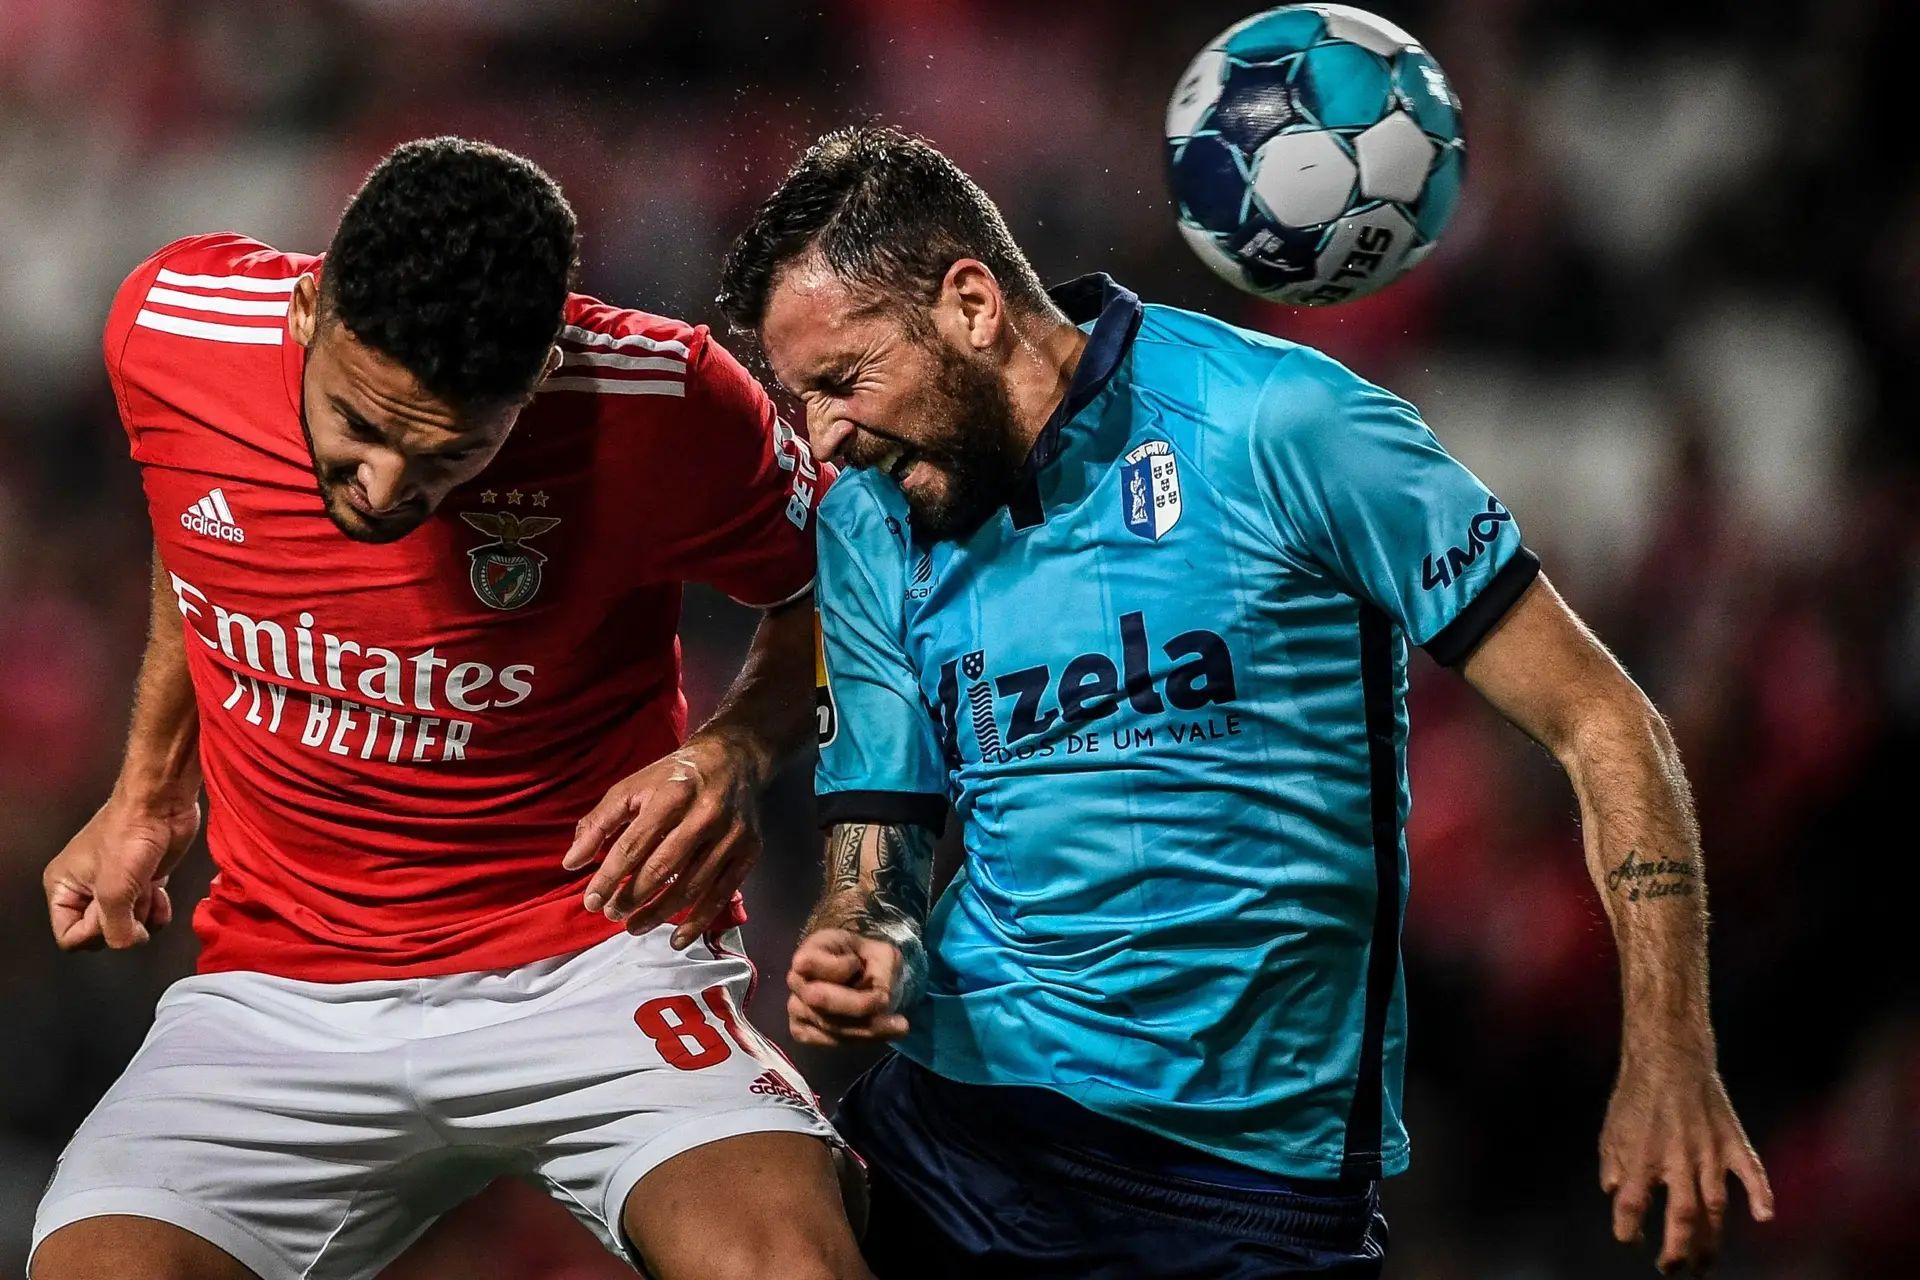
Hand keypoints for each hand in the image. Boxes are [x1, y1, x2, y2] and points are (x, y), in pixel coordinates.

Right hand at [44, 790, 200, 950]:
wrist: (162, 804)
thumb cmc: (129, 837)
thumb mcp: (114, 890)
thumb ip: (115, 928)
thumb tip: (126, 943)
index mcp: (62, 889)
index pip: (69, 937)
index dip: (93, 933)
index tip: (110, 908)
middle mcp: (84, 891)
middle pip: (100, 934)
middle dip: (122, 920)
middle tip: (130, 893)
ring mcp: (115, 888)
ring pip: (128, 927)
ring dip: (142, 913)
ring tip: (145, 885)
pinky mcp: (142, 884)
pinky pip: (147, 917)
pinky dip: (157, 910)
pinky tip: (160, 889)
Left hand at [563, 732, 763, 949]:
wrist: (733, 760)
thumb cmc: (673, 777)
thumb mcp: (631, 788)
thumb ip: (599, 824)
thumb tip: (571, 863)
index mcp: (671, 795)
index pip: (634, 845)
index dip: (609, 877)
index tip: (591, 902)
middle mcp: (704, 815)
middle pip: (662, 868)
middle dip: (631, 898)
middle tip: (612, 914)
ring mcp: (730, 835)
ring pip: (691, 886)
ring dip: (659, 914)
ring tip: (633, 926)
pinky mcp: (749, 852)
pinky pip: (721, 895)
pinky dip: (698, 922)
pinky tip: (676, 940)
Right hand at [787, 929, 910, 1045]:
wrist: (864, 977)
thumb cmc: (868, 959)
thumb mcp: (883, 955)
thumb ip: (881, 974)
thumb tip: (880, 1002)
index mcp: (810, 951)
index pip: (808, 962)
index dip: (837, 967)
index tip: (858, 964)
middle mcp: (796, 980)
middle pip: (819, 1000)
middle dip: (859, 1006)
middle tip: (893, 1010)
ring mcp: (796, 1007)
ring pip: (829, 1025)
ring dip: (865, 1028)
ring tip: (898, 1027)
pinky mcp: (802, 1031)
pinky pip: (829, 1041)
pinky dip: (858, 1039)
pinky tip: (879, 1034)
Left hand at [1600, 1050, 1773, 1273]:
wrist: (1668, 1056)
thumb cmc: (1636, 1096)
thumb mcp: (1611, 1130)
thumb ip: (1612, 1165)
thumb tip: (1615, 1195)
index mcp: (1641, 1156)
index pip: (1631, 1206)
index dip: (1628, 1230)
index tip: (1631, 1242)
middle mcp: (1676, 1159)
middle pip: (1680, 1217)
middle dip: (1677, 1250)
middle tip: (1672, 1269)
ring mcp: (1708, 1152)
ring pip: (1714, 1207)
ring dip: (1711, 1240)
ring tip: (1703, 1265)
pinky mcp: (1731, 1140)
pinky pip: (1751, 1171)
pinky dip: (1761, 1193)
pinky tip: (1764, 1216)